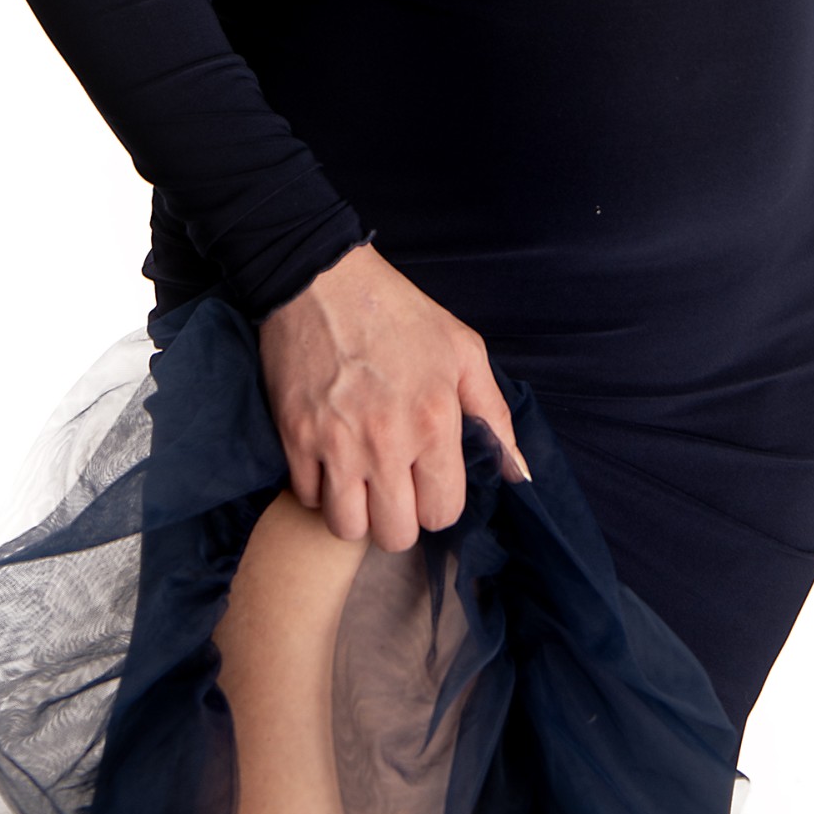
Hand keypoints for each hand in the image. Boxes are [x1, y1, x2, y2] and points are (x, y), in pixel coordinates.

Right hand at [256, 241, 529, 551]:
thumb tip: (519, 475)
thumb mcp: (463, 350)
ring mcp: (336, 443)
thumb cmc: (399, 313)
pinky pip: (306, 500)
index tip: (427, 481)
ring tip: (361, 480)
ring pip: (347, 528)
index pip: (443, 513)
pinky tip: (329, 460)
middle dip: (399, 517)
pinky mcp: (294, 437)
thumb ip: (495, 416)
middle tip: (395, 483)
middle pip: (395, 535)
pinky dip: (318, 489)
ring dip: (356, 512)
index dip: (437, 503)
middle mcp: (386, 441)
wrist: (322, 278)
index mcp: (434, 420)